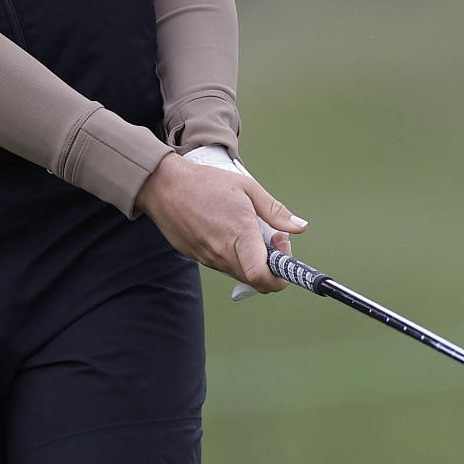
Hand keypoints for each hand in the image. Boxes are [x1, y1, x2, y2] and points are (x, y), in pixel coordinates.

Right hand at [136, 152, 306, 292]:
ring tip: (251, 231)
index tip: (285, 252)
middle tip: (273, 237)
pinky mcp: (199, 258)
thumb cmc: (206, 183)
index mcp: (239, 232)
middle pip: (257, 280)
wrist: (164, 186)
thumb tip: (300, 227)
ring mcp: (209, 258)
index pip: (261, 275)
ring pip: (241, 274)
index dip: (281, 275)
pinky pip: (225, 266)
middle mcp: (223, 252)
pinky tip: (231, 233)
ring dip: (254, 261)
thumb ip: (275, 211)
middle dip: (273, 265)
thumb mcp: (247, 187)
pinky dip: (236, 257)